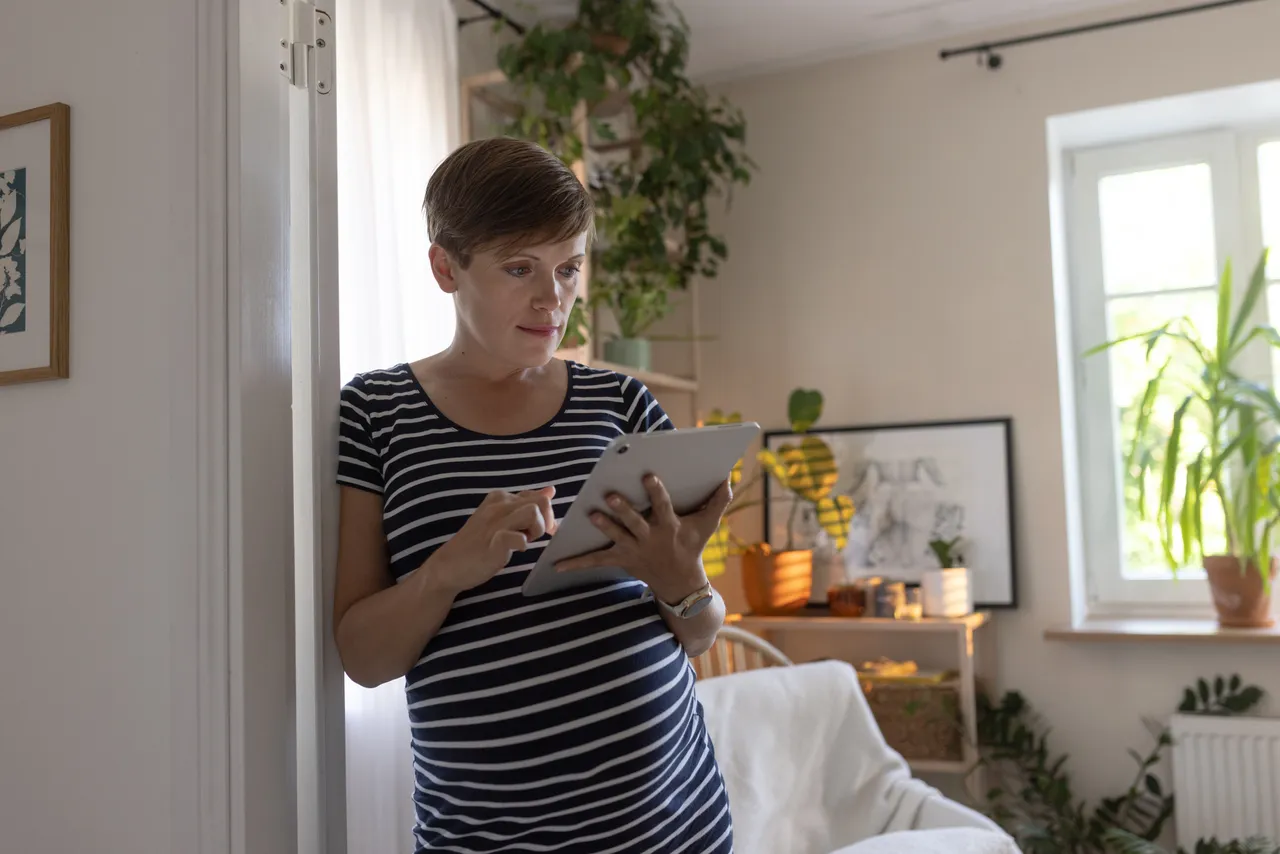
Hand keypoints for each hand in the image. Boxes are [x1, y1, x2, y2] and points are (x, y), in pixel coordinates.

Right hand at [429, 487, 556, 594]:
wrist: (449, 565)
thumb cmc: (479, 543)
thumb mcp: (503, 518)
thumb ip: (525, 504)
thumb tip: (550, 490)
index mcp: (500, 497)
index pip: (538, 496)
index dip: (545, 515)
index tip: (538, 530)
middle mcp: (498, 505)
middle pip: (541, 503)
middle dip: (545, 521)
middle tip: (532, 537)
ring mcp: (495, 523)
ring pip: (533, 513)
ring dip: (536, 530)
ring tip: (523, 541)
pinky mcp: (493, 542)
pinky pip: (519, 538)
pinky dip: (522, 545)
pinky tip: (513, 551)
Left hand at [555, 475, 731, 602]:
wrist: (681, 584)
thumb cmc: (693, 546)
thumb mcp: (707, 525)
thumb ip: (717, 501)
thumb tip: (727, 478)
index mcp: (670, 527)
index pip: (663, 507)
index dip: (656, 492)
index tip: (649, 475)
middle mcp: (651, 539)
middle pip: (635, 523)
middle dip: (623, 511)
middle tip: (610, 496)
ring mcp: (635, 551)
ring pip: (617, 538)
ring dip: (604, 527)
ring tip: (591, 514)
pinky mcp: (622, 560)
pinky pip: (596, 561)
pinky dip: (576, 563)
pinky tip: (556, 564)